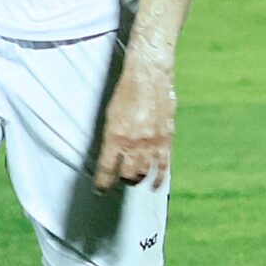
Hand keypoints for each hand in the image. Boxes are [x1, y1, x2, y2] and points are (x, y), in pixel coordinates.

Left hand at [94, 57, 175, 191]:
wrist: (149, 75)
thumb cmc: (127, 91)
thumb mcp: (111, 114)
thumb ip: (112, 137)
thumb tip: (112, 155)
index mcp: (115, 136)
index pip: (106, 169)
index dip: (102, 183)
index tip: (100, 190)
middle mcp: (133, 143)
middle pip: (126, 174)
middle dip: (121, 180)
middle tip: (119, 180)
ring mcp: (151, 142)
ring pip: (143, 172)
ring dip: (137, 179)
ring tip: (133, 179)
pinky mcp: (165, 139)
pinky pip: (163, 166)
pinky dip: (159, 179)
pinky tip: (155, 186)